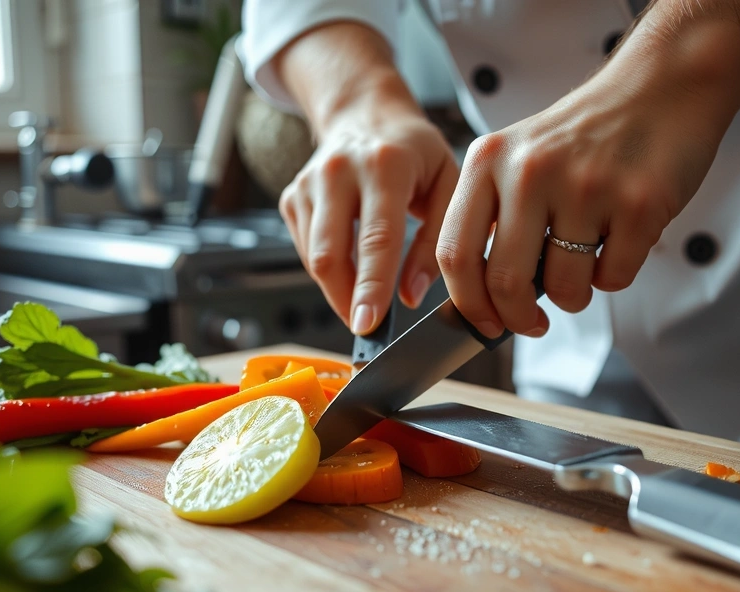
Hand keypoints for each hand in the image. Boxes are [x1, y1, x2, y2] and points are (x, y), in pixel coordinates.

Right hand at [281, 101, 457, 332]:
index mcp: (385, 164)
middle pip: (331, 254)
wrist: (365, 114)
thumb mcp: (447, 184)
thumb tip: (410, 295)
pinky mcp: (292, 197)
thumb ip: (436, 242)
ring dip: (338, 292)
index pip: (376, 238)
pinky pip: (307, 251)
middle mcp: (339, 170)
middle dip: (346, 301)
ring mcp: (308, 183)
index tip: (369, 325)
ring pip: (314, 259)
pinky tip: (352, 268)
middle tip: (366, 331)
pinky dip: (330, 271)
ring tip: (365, 303)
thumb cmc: (414, 153)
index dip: (371, 287)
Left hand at [434, 0, 739, 338]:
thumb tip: (480, 300)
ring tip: (585, 262)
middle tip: (533, 323)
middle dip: (519, 318)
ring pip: (564, 289)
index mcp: (488, 161)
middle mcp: (530, 171)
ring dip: (574, 296)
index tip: (484, 324)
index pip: (455, 253)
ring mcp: (586, 186)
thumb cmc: (588, 135)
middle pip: (505, 282)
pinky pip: (613, 278)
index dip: (468, 304)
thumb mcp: (519, 158)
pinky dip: (615, 274)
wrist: (662, 87)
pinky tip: (619, 239)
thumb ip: (492, 216)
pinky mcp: (638, 204)